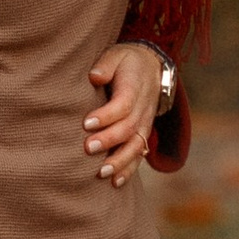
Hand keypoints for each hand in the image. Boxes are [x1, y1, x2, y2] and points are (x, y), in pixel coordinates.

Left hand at [83, 41, 166, 187]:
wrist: (151, 68)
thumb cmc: (126, 62)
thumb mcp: (117, 55)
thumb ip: (106, 65)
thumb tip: (95, 76)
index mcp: (134, 88)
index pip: (123, 105)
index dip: (106, 115)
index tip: (86, 123)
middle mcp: (142, 109)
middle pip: (129, 128)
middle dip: (109, 140)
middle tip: (88, 149)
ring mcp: (145, 124)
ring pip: (136, 146)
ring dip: (119, 161)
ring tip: (101, 172)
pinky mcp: (143, 135)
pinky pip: (139, 155)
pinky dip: (128, 170)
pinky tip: (115, 183)